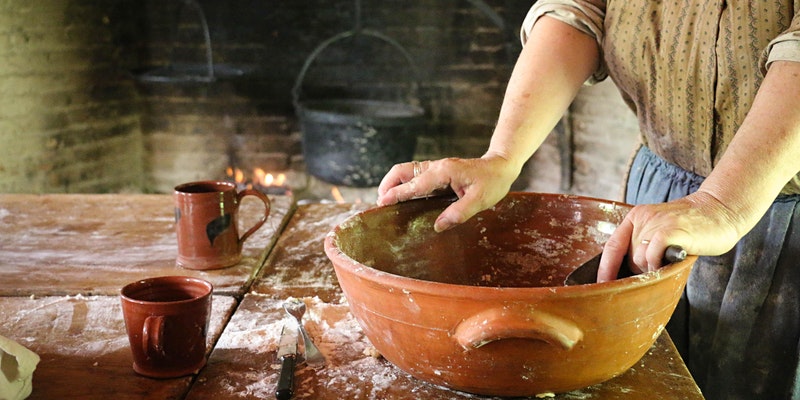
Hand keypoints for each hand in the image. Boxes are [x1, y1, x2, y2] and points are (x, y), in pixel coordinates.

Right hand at [376, 154, 518, 231]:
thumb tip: (438, 226)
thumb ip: (459, 213)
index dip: (397, 194)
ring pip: (406, 171)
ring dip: (393, 183)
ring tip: (385, 201)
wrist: (500, 166)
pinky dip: (403, 184)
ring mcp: (435, 168)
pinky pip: (414, 175)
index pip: (414, 184)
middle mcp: (436, 167)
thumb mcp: (480, 200)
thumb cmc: (492, 182)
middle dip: (388, 184)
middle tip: (379, 203)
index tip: (381, 203)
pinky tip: (402, 197)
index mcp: (443, 172)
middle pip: (402, 170)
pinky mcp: (437, 172)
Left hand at [597, 190, 741, 281]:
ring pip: (640, 259)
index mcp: (636, 217)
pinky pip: (653, 256)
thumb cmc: (692, 228)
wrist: (721, 211)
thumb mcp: (661, 231)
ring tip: (672, 257)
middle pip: (628, 257)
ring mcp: (656, 223)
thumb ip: (645, 245)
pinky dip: (660, 263)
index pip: (612, 246)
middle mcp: (643, 219)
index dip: (604, 268)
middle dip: (642, 269)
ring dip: (654, 267)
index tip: (601, 285)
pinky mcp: (670, 230)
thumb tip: (627, 274)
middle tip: (663, 262)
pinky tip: (672, 259)